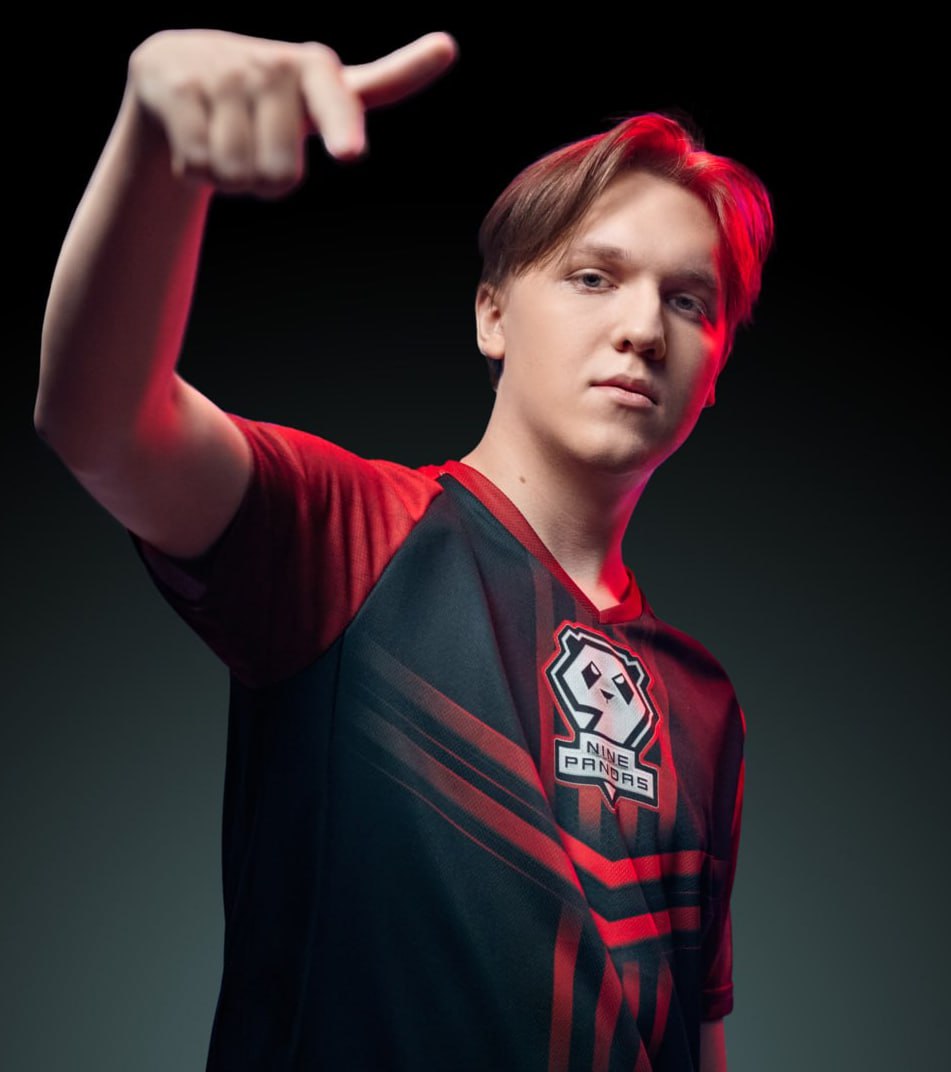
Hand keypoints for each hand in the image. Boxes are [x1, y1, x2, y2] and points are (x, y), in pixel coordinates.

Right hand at [126, 28, 457, 197]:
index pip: (338, 101)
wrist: (174, 70)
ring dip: (231, 177)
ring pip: (238, 175)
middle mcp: (273, 66)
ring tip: (226, 139)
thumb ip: (379, 86)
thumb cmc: (267, 95)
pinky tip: (196, 137)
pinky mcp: (178, 88)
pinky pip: (199, 166)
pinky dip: (196, 170)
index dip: (341, 128)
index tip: (350, 152)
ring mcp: (223, 74)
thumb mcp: (321, 92)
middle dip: (266, 181)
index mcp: (318, 70)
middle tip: (256, 148)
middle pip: (280, 177)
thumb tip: (448, 45)